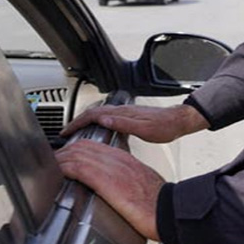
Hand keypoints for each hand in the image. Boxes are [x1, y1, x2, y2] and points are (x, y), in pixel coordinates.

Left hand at [56, 139, 164, 240]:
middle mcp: (115, 159)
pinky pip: (77, 167)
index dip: (75, 150)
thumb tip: (117, 186)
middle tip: (52, 161)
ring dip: (60, 160)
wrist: (168, 209)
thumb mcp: (141, 183)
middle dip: (64, 152)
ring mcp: (109, 167)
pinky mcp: (104, 179)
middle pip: (82, 146)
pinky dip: (63, 168)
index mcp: (124, 158)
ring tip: (49, 167)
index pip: (93, 146)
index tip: (65, 158)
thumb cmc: (157, 202)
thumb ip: (126, 179)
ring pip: (76, 154)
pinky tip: (56, 173)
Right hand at [61, 103, 208, 143]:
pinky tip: (96, 130)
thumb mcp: (145, 129)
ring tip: (76, 132)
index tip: (66, 131)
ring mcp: (124, 112)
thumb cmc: (165, 127)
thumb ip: (124, 124)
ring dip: (84, 121)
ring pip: (98, 114)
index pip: (92, 115)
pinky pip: (105, 117)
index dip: (77, 122)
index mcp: (122, 113)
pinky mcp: (128, 116)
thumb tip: (105, 120)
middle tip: (66, 132)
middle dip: (76, 121)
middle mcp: (121, 110)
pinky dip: (95, 122)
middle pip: (92, 113)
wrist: (178, 121)